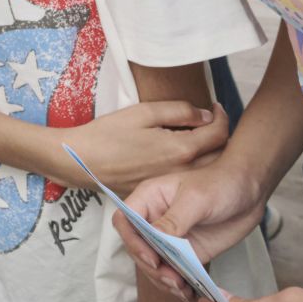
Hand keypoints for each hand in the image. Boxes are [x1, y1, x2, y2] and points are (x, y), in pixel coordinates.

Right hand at [54, 101, 227, 192]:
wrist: (80, 162)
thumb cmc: (108, 134)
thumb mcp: (143, 112)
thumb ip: (180, 111)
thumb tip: (206, 115)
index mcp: (181, 149)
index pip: (218, 134)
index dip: (222, 117)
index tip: (216, 108)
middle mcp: (182, 172)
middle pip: (219, 155)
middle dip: (219, 137)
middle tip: (208, 123)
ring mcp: (172, 186)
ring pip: (205, 170)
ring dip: (208, 154)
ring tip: (197, 138)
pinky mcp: (161, 193)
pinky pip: (186, 180)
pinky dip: (191, 167)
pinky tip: (176, 155)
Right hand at [117, 156, 266, 299]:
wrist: (250, 192)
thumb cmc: (221, 184)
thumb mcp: (197, 199)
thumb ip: (174, 220)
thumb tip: (153, 238)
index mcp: (149, 199)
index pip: (125, 221)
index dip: (132, 241)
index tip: (152, 258)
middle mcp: (154, 219)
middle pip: (137, 248)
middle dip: (151, 267)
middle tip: (172, 279)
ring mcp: (169, 238)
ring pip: (153, 264)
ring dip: (163, 280)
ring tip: (182, 289)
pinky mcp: (186, 253)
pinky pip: (174, 271)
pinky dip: (179, 284)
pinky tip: (190, 293)